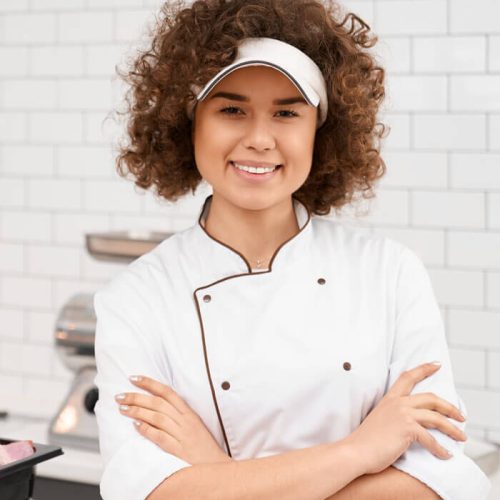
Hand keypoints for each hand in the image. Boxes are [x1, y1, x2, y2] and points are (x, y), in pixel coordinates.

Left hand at [115, 375, 231, 464]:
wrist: (217, 468)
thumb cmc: (204, 448)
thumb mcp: (194, 426)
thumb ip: (179, 416)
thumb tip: (157, 406)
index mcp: (189, 413)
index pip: (167, 392)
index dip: (149, 383)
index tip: (133, 378)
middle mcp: (185, 421)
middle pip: (158, 403)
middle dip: (137, 397)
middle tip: (120, 396)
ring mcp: (182, 435)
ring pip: (157, 417)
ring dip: (138, 411)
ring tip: (122, 408)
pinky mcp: (179, 450)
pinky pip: (161, 437)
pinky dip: (147, 430)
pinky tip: (136, 425)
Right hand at [344, 362, 466, 474]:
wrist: (356, 451)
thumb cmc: (366, 440)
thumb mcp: (381, 420)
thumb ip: (395, 416)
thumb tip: (413, 423)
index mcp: (390, 398)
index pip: (408, 377)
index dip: (424, 369)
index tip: (436, 364)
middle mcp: (397, 403)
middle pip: (431, 398)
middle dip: (450, 407)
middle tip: (461, 416)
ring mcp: (402, 414)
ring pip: (436, 418)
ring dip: (453, 429)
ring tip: (461, 437)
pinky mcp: (407, 428)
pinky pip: (431, 439)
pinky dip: (441, 449)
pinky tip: (445, 455)